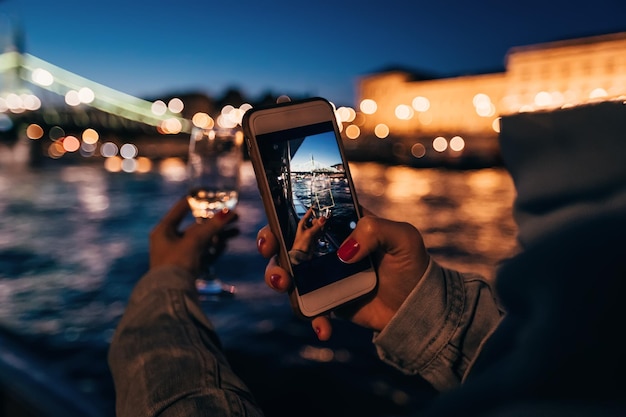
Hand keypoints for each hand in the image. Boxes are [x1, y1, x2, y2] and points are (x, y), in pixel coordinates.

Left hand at [150, 197, 237, 276]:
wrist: (170, 296)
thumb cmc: (176, 264)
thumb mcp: (195, 240)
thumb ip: (211, 226)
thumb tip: (228, 212)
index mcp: (163, 231)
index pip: (179, 210)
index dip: (194, 201)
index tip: (206, 193)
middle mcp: (169, 242)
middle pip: (194, 227)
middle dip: (214, 221)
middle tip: (231, 215)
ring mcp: (178, 256)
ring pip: (201, 241)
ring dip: (218, 235)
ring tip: (236, 229)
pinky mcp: (186, 269)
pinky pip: (202, 254)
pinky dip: (214, 248)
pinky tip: (226, 243)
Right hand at [257, 210, 429, 339]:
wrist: (417, 308)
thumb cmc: (412, 265)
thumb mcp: (403, 238)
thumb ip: (374, 231)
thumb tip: (343, 252)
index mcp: (341, 225)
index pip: (306, 212)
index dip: (282, 213)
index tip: (274, 224)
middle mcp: (326, 247)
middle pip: (287, 241)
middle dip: (270, 246)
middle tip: (271, 251)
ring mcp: (323, 275)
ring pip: (289, 273)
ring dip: (279, 279)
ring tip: (287, 286)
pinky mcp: (326, 300)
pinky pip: (308, 307)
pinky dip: (312, 318)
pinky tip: (325, 327)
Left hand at [291, 207, 327, 253]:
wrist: (302, 255)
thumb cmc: (300, 244)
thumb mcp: (309, 233)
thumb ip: (317, 226)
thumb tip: (323, 219)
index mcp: (303, 223)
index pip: (309, 213)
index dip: (315, 209)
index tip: (320, 205)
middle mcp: (307, 227)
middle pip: (316, 219)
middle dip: (321, 219)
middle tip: (326, 217)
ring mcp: (312, 232)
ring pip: (320, 225)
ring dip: (324, 224)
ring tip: (328, 221)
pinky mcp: (315, 237)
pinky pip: (321, 231)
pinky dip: (324, 229)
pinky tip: (327, 227)